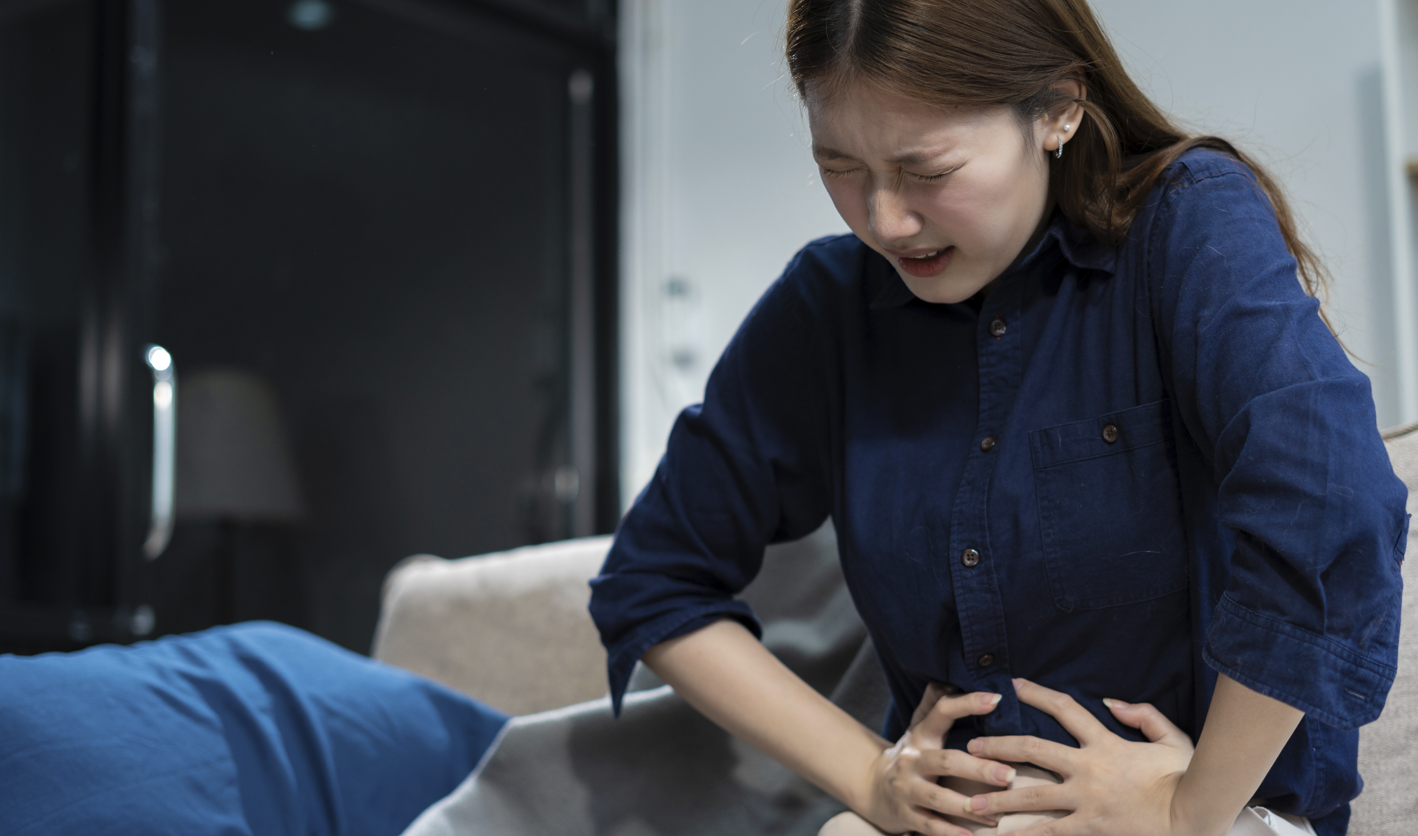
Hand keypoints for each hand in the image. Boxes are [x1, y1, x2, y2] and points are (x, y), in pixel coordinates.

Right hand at [858, 683, 1016, 835]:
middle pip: (946, 760)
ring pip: (938, 798)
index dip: (967, 703)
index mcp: (921, 734)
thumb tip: (953, 674)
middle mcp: (912, 759)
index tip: (996, 699)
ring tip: (996, 813)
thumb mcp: (919, 727)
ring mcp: (907, 788)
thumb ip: (935, 703)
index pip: (942, 711)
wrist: (872, 788)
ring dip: (968, 807)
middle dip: (978, 768)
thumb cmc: (911, 755)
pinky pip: (929, 826)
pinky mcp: (905, 815)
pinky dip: (951, 834)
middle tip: (1009, 775)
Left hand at [964, 678, 1195, 835]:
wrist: (1193, 817)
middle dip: (999, 747)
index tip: (1014, 685)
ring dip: (999, 798)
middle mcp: (1088, 769)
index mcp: (1106, 743)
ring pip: (1032, 795)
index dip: (1038, 694)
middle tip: (971, 747)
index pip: (1065, 710)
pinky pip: (1050, 832)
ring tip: (972, 803)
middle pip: (1033, 750)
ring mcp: (1086, 800)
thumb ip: (1143, 715)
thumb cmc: (1185, 779)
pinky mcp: (1089, 828)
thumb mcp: (1171, 738)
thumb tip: (1112, 702)